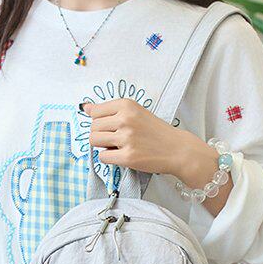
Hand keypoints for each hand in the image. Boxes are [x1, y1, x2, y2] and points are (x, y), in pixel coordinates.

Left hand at [85, 99, 231, 215]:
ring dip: (102, 146)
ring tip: (117, 147)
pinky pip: (103, 157)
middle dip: (100, 135)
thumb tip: (85, 107)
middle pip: (93, 128)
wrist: (177, 149)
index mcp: (126, 105)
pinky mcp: (128, 156)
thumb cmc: (156, 131)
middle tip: (116, 139)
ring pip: (94, 141)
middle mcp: (125, 119)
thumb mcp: (135, 112)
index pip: (95, 112)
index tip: (110, 126)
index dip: (100, 122)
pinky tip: (120, 155)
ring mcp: (127, 138)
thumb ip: (109, 110)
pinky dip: (108, 158)